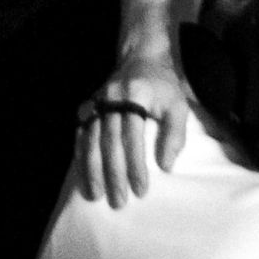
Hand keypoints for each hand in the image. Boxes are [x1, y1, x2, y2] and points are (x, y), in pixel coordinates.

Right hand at [75, 43, 188, 207]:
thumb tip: (165, 167)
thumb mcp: (178, 106)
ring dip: (91, 169)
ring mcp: (97, 100)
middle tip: (118, 201)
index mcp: (136, 94)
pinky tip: (82, 173)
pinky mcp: (89, 105)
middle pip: (109, 140)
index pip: (133, 136)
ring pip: (90, 138)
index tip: (141, 190)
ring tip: (95, 194)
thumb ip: (175, 135)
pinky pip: (80, 132)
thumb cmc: (163, 87)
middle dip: (113, 174)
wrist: (141, 57)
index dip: (135, 165)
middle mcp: (112, 97)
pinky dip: (80, 154)